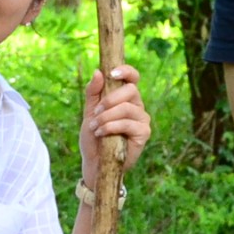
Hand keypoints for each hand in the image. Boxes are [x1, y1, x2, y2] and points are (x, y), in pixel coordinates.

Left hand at [76, 64, 149, 178]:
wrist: (94, 162)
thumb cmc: (93, 137)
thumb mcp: (90, 112)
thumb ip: (93, 92)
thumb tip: (98, 71)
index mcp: (125, 98)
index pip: (133, 78)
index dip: (126, 71)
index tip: (111, 73)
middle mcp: (137, 106)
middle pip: (130, 90)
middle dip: (109, 100)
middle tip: (96, 112)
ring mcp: (142, 119)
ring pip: (127, 108)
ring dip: (106, 116)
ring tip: (95, 127)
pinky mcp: (143, 133)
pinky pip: (128, 123)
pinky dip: (111, 127)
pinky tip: (101, 134)